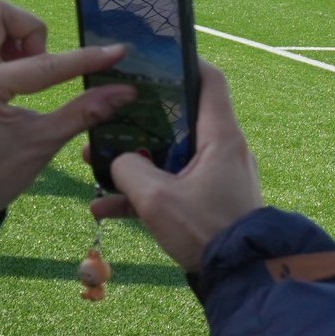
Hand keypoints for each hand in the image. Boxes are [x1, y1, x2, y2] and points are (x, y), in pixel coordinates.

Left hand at [0, 0, 128, 216]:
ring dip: (4, 27)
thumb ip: (83, 112)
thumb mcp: (41, 144)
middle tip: (40, 61)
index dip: (87, 58)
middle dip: (28, 28)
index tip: (117, 52)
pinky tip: (7, 70)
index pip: (45, 63)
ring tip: (20, 61)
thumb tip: (124, 92)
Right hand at [92, 57, 263, 271]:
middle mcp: (223, 151)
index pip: (210, 81)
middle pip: (178, 120)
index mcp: (220, 137)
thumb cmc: (205, 230)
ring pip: (169, 157)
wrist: (240, 276)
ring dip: (133, 163)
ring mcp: (216, 177)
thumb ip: (128, 168)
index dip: (185, 63)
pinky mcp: (209, 203)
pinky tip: (104, 209)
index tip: (155, 59)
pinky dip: (142, 195)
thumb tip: (119, 161)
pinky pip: (171, 188)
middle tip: (107, 120)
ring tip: (94, 167)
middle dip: (138, 122)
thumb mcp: (156, 198)